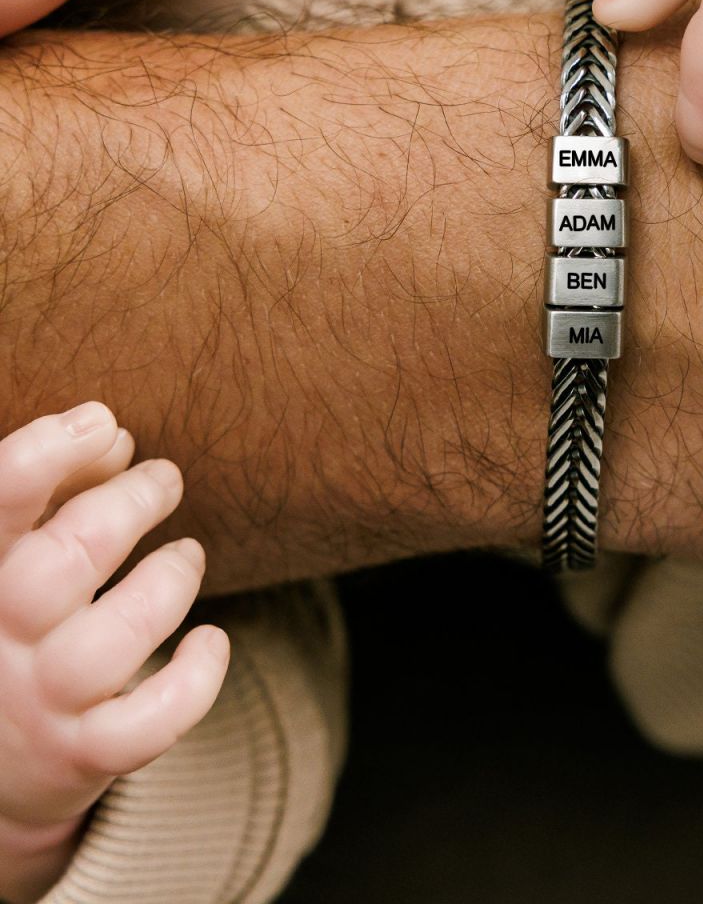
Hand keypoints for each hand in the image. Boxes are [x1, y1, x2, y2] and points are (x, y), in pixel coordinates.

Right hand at [0, 405, 227, 900]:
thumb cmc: (6, 625)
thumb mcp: (8, 557)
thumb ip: (52, 494)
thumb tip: (115, 440)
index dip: (48, 452)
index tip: (102, 421)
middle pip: (66, 559)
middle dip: (131, 504)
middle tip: (166, 479)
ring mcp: (37, 701)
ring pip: (116, 637)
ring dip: (170, 581)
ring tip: (188, 554)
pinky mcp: (79, 753)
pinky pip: (149, 724)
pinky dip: (194, 679)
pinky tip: (210, 641)